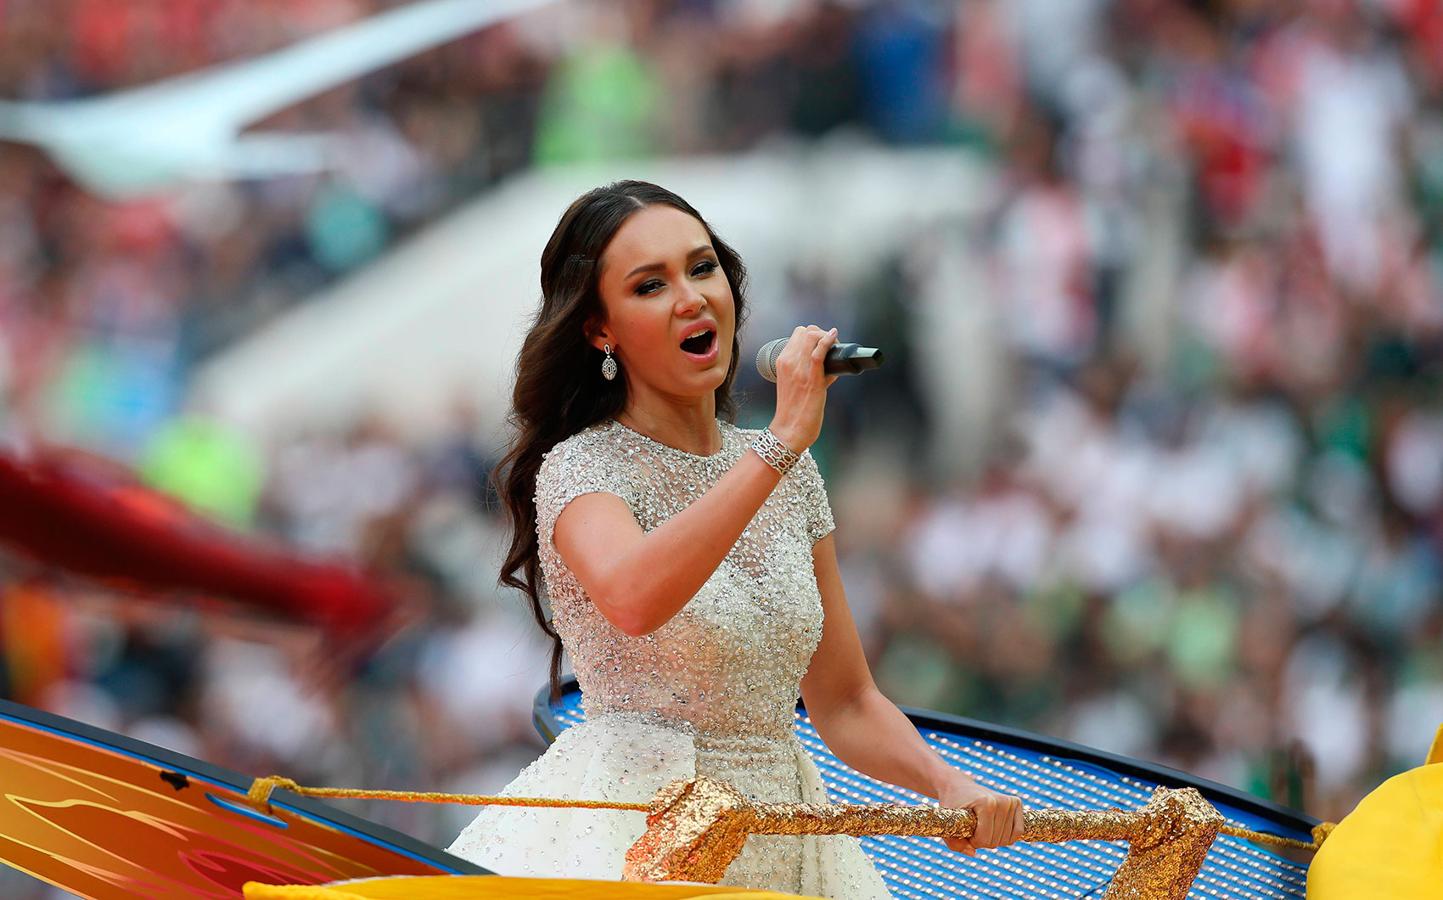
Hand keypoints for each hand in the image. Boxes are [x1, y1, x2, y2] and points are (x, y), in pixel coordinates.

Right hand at [767, 325, 839, 452]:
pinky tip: (835, 338)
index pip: (798, 334)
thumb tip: (829, 366)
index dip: (813, 335)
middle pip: (806, 331)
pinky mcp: (811, 378)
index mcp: (782, 362)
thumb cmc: (793, 410)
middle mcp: (788, 362)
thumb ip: (805, 371)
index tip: (822, 344)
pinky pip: (819, 352)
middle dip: (821, 333)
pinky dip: (828, 341)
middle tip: (831, 345)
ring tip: (835, 347)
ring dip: (827, 338)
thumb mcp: (792, 384)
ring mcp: (799, 369)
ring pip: (812, 336)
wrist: (789, 429)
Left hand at [936, 771, 1024, 855]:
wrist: (959, 787)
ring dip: (994, 839)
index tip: (966, 832)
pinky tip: (996, 829)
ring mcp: (1010, 801)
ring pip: (1008, 840)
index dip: (973, 842)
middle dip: (983, 841)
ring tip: (983, 827)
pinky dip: (1007, 837)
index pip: (985, 839)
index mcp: (986, 803)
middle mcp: (1001, 801)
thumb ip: (954, 843)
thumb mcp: (947, 824)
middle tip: (973, 828)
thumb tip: (973, 853)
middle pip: (996, 841)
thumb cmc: (952, 806)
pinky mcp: (1016, 803)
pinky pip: (1018, 832)